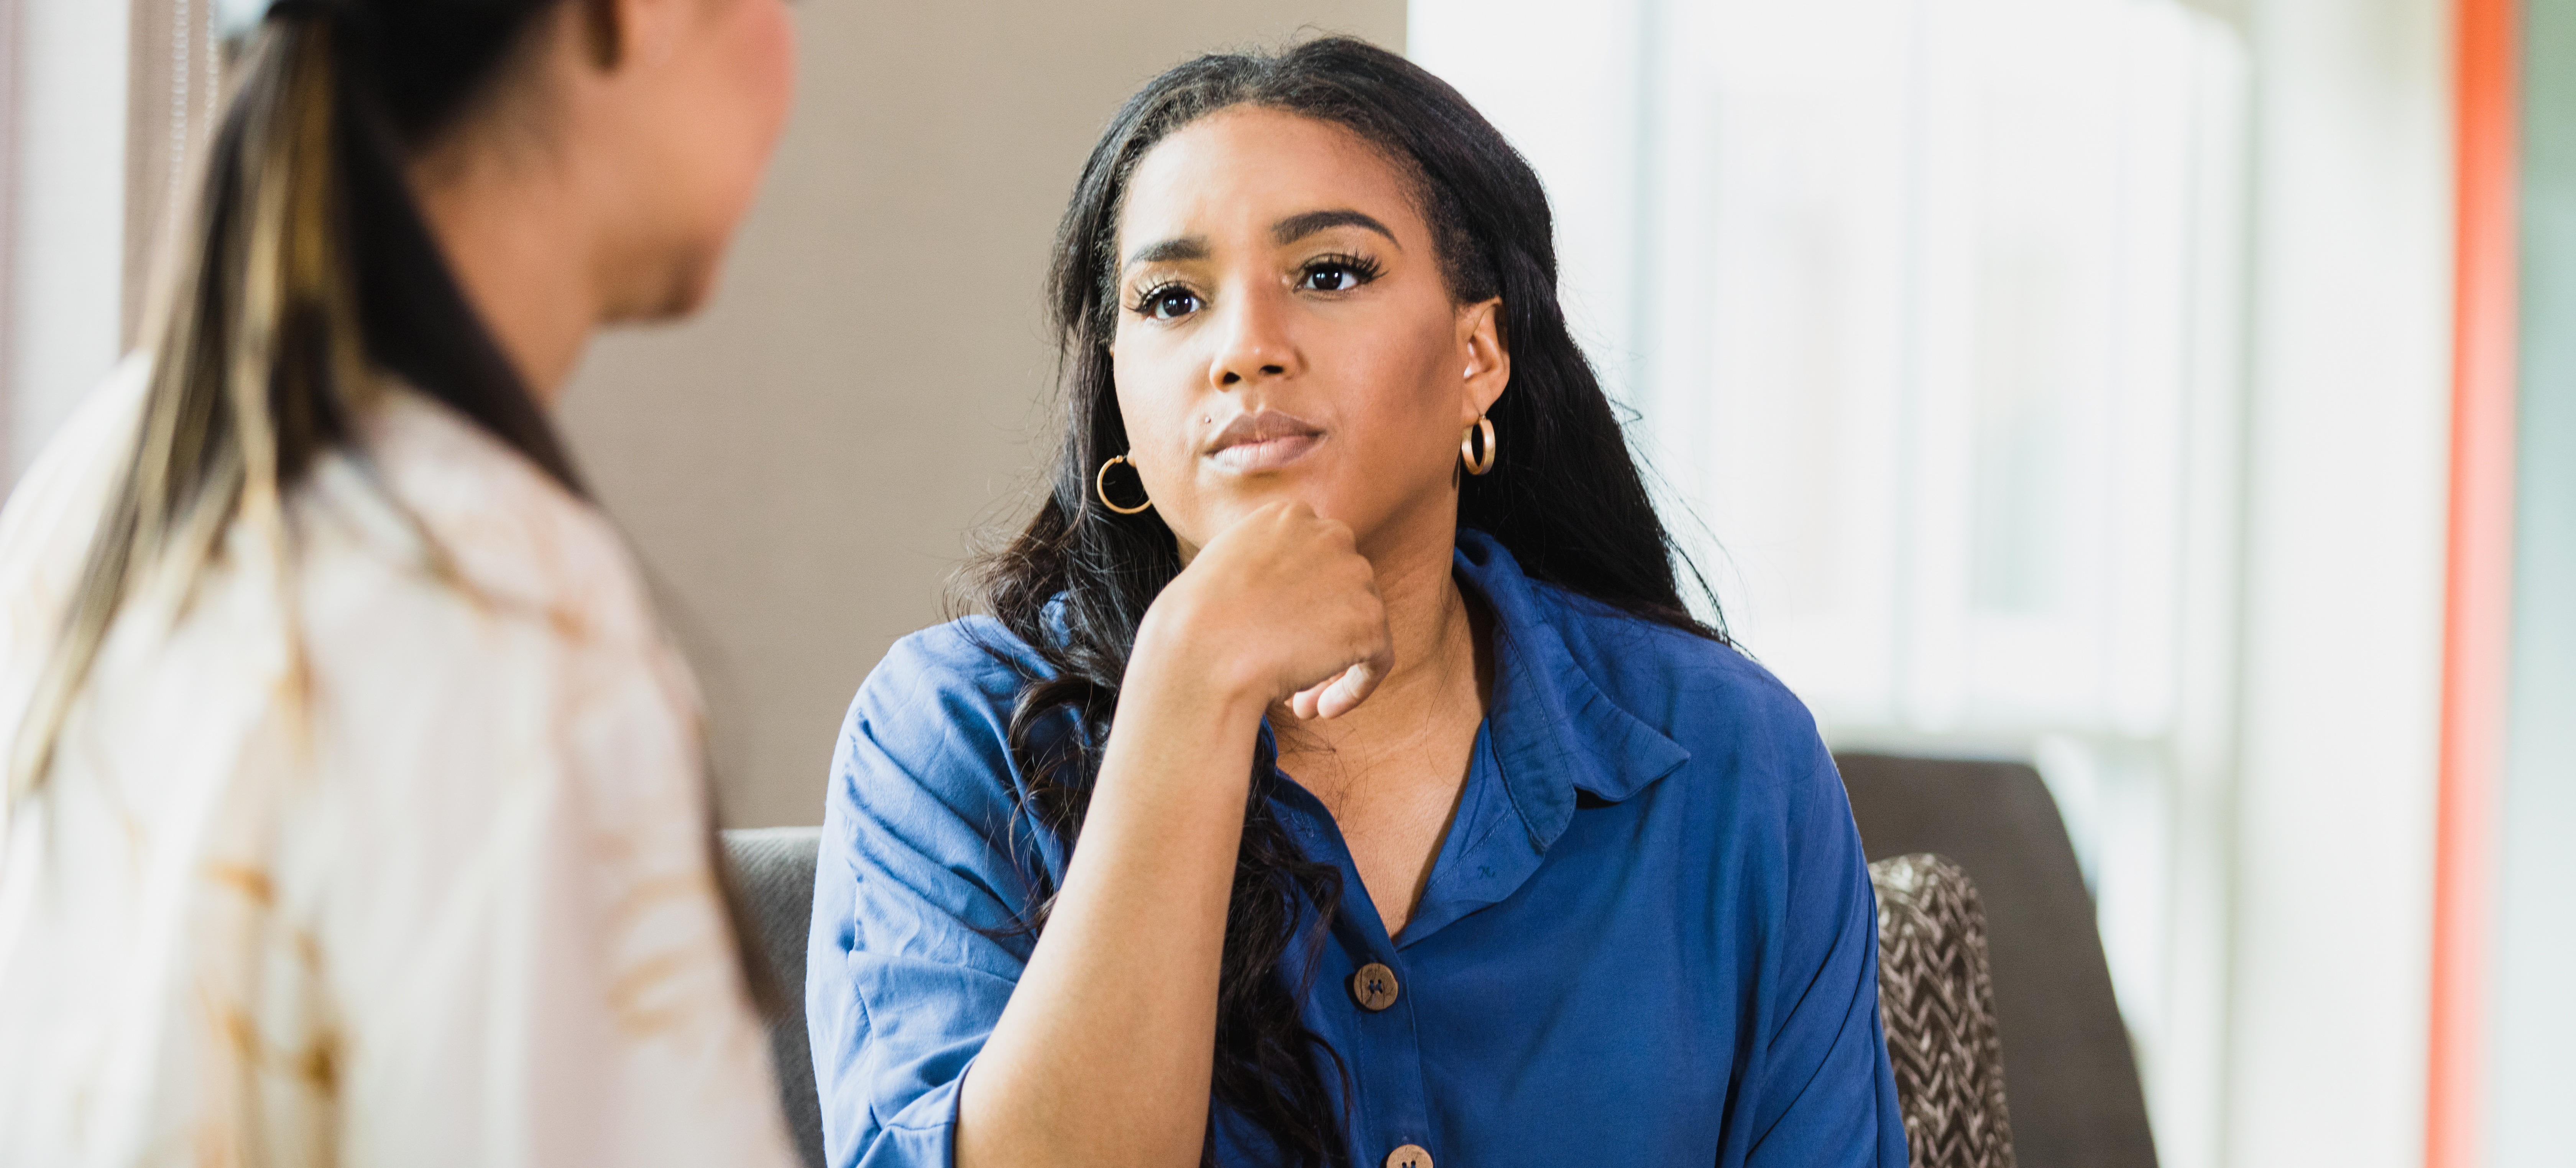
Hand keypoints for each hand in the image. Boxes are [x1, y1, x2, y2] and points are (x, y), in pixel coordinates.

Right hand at [1135, 501, 1392, 720]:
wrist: (1199, 655)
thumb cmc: (1194, 624)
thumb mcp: (1225, 569)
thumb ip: (1268, 567)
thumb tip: (1295, 598)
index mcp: (1290, 514)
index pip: (1318, 560)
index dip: (1305, 606)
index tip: (1278, 638)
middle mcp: (1330, 533)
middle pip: (1346, 591)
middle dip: (1323, 634)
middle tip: (1293, 678)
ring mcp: (1355, 574)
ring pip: (1362, 626)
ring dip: (1334, 665)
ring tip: (1300, 702)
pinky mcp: (1370, 620)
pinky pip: (1377, 660)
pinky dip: (1354, 689)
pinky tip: (1320, 710)